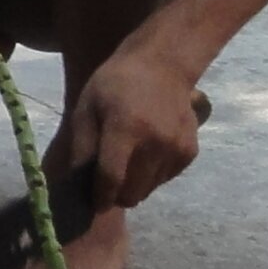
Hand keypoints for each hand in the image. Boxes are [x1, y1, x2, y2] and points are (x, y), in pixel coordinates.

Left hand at [59, 46, 202, 212]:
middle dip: (117, 194)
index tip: (93, 203)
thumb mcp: (87, 107)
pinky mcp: (190, 152)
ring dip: (135, 184)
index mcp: (126, 129)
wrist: (163, 65)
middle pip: (133, 192)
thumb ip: (82, 146)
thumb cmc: (116, 84)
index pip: (111, 179)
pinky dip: (152, 174)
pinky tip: (146, 153)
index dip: (100, 196)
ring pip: (149, 189)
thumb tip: (77, 183)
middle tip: (108, 181)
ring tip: (128, 161)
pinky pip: (165, 179)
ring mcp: (176, 149)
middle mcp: (155, 143)